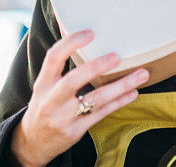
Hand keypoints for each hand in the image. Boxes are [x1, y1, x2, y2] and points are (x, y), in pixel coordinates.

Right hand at [11, 30, 148, 166]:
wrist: (33, 143)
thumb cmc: (45, 106)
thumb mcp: (45, 87)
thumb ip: (62, 69)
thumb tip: (91, 41)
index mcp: (43, 83)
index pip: (53, 58)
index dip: (71, 43)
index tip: (91, 33)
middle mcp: (51, 100)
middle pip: (72, 80)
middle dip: (96, 67)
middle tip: (117, 57)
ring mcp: (63, 118)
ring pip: (95, 100)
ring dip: (121, 86)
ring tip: (142, 74)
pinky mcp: (75, 131)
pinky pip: (102, 114)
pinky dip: (119, 102)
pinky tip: (133, 93)